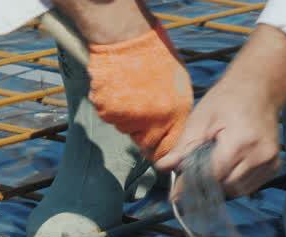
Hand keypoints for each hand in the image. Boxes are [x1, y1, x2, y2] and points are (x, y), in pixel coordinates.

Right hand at [51, 1, 191, 159]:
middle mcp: (153, 121)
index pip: (167, 149)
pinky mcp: (107, 111)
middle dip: (141, 132)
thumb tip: (171, 128)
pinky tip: (115, 86)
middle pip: (144, 143)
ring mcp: (128, 118)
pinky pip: (108, 116)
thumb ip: (175, 109)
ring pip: (125, 129)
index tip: (155, 147)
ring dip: (125, 117)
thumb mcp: (178, 82)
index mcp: (175, 113)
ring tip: (128, 90)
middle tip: (138, 110)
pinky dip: (110, 105)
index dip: (160, 149)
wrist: (126, 37)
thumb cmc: (154, 53)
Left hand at [156, 24, 285, 198]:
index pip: (213, 175)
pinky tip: (231, 164)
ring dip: (223, 183)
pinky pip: (250, 186)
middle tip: (199, 168)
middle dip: (208, 182)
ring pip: (237, 190)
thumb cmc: (228, 100)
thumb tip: (163, 167)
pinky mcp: (274, 166)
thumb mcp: (200, 119)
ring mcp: (270, 161)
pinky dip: (236, 181)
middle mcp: (260, 154)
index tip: (176, 194)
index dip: (192, 184)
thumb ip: (184, 147)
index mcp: (241, 141)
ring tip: (218, 161)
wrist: (259, 89)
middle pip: (225, 186)